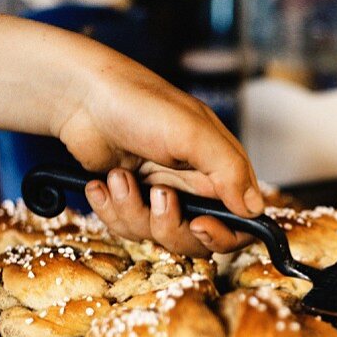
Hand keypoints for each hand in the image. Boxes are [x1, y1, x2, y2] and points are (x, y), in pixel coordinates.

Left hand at [54, 48, 262, 255]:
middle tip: (155, 194)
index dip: (223, 234)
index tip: (199, 225)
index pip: (241, 222)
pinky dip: (111, 208)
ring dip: (132, 210)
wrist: (80, 97)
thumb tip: (256, 209)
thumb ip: (229, 171)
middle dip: (170, 224)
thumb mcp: (193, 134)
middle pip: (196, 239)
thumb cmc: (140, 104)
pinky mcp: (130, 200)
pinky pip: (127, 227)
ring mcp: (161, 194)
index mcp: (221, 170)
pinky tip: (103, 182)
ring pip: (157, 236)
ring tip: (121, 176)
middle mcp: (195, 186)